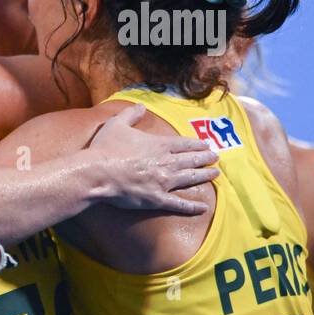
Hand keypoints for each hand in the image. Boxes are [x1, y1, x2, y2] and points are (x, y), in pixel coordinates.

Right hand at [89, 104, 219, 213]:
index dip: (197, 144)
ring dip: (204, 176)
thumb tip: (141, 106)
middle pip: (192, 160)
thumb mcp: (116, 124)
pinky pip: (179, 204)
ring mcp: (163, 182)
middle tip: (216, 158)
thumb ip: (131, 114)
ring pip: (190, 178)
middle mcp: (167, 162)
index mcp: (159, 144)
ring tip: (216, 174)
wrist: (97, 173)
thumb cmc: (106, 148)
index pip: (184, 143)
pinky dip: (192, 207)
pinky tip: (204, 208)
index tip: (206, 145)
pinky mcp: (156, 199)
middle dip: (206, 158)